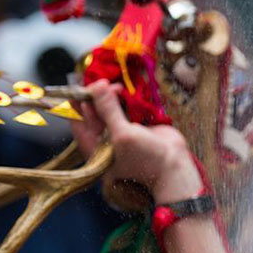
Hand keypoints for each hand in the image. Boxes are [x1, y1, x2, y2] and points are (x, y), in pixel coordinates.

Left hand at [72, 80, 201, 202]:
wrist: (174, 167)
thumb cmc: (145, 159)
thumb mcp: (122, 134)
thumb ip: (108, 110)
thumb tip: (96, 86)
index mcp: (94, 147)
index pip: (78, 121)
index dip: (78, 103)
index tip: (84, 85)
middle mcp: (104, 139)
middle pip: (93, 112)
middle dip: (96, 96)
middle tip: (103, 84)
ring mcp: (119, 132)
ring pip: (108, 108)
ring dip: (111, 96)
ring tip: (117, 87)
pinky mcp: (135, 126)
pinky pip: (124, 108)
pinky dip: (125, 99)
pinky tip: (126, 91)